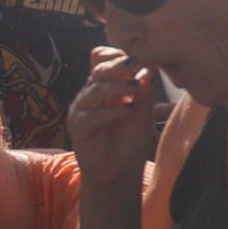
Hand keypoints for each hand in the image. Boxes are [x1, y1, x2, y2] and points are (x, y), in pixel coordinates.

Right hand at [66, 48, 157, 200]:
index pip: (101, 58)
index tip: (138, 57)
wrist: (120, 173)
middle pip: (97, 69)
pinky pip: (91, 114)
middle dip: (117, 65)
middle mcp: (90, 94)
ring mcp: (81, 109)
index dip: (116, 55)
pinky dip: (111, 111)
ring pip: (94, 89)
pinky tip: (129, 110)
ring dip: (116, 86)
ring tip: (135, 87)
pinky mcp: (77, 127)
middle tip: (135, 63)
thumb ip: (144, 90)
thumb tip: (150, 65)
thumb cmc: (130, 142)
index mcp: (105, 86)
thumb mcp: (143, 112)